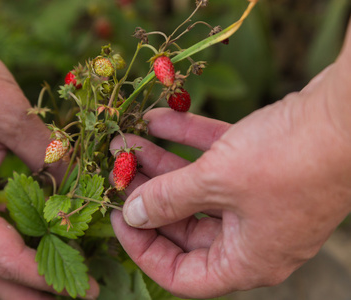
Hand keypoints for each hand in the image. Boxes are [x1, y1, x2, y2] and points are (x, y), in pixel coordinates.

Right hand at [0, 3, 98, 298]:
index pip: (3, 256)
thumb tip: (80, 185)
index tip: (81, 288)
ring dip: (11, 276)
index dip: (43, 277)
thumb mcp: (13, 118)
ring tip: (48, 285)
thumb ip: (50, 156)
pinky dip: (1, 247)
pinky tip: (27, 245)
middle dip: (23, 294)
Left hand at [110, 22, 350, 298]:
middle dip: (148, 195)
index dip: (143, 249)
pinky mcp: (260, 167)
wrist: (346, 115)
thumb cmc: (288, 160)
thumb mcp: (216, 182)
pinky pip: (215, 158)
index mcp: (245, 260)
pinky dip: (187, 140)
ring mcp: (257, 200)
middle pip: (184, 225)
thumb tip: (133, 213)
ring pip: (196, 188)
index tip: (118, 218)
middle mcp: (250, 235)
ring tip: (126, 141)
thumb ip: (168, 199)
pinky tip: (157, 118)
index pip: (181, 275)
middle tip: (117, 170)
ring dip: (161, 163)